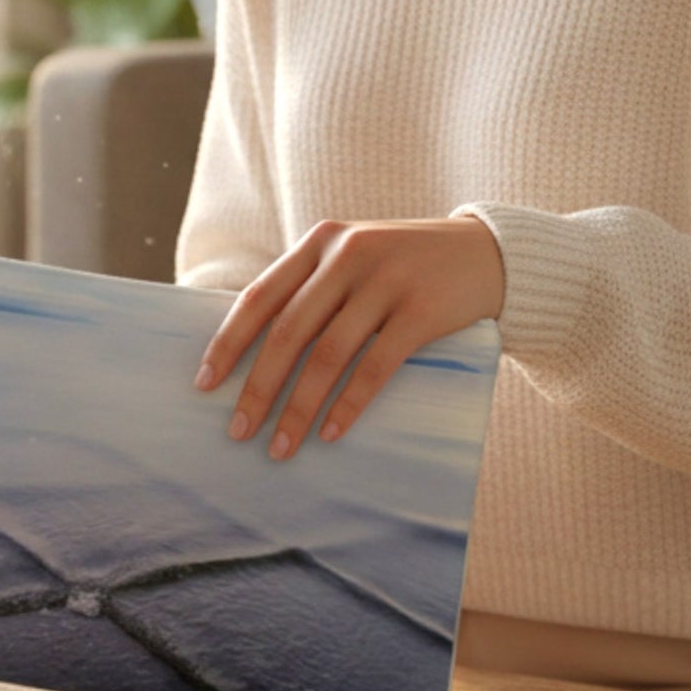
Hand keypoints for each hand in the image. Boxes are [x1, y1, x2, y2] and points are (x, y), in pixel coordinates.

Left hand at [192, 216, 504, 457]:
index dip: (228, 343)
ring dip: (299, 408)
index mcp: (320, 243)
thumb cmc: (405, 267)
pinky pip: (375, 366)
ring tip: (281, 447)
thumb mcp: (354, 260)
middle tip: (239, 431)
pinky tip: (330, 433)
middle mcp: (347, 255)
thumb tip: (254, 354)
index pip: (259, 297)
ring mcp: (386, 281)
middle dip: (258, 386)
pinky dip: (348, 405)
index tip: (204, 384)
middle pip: (288, 331)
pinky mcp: (421, 310)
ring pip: (327, 355)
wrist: (486, 253)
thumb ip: (312, 289)